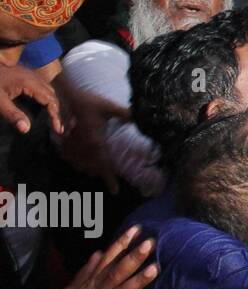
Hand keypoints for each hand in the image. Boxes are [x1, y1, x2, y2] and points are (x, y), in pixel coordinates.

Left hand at [0, 64, 61, 134]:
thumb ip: (12, 114)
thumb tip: (26, 129)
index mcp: (30, 83)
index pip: (50, 100)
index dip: (56, 115)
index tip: (58, 129)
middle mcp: (34, 78)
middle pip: (52, 95)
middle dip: (56, 111)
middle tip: (57, 127)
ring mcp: (31, 76)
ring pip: (49, 91)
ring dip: (53, 105)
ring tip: (53, 119)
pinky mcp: (27, 77)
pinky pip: (43, 88)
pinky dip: (47, 99)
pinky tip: (43, 107)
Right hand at [54, 75, 130, 194]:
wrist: (66, 97)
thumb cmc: (89, 102)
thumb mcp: (110, 107)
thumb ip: (127, 115)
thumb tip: (142, 120)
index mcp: (96, 142)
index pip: (104, 165)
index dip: (109, 179)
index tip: (115, 190)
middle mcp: (83, 148)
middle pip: (94, 169)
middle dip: (102, 173)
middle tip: (110, 177)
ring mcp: (71, 147)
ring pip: (81, 166)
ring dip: (91, 168)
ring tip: (99, 169)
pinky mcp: (64, 143)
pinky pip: (70, 160)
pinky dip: (78, 162)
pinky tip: (83, 159)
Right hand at [57, 226, 161, 288]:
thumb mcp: (70, 288)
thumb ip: (86, 271)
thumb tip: (98, 253)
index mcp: (90, 283)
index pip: (108, 259)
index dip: (121, 243)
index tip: (136, 229)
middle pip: (116, 272)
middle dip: (133, 257)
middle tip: (151, 242)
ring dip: (138, 281)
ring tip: (155, 270)